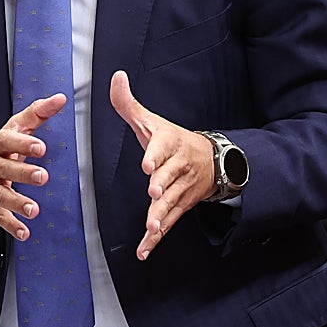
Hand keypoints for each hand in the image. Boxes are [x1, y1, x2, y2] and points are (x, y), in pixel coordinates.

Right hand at [0, 93, 66, 240]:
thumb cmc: (0, 149)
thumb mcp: (14, 128)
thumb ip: (37, 113)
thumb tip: (60, 98)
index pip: (6, 139)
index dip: (22, 143)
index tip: (41, 147)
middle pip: (3, 167)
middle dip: (22, 172)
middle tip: (42, 176)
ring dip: (16, 202)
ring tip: (33, 209)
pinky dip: (10, 225)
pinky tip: (24, 232)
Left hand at [109, 70, 215, 259]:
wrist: (211, 158)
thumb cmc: (171, 139)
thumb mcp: (150, 120)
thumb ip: (128, 103)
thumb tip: (116, 76)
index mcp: (169, 143)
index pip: (163, 148)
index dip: (156, 156)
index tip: (148, 165)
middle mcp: (178, 166)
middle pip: (169, 177)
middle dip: (162, 186)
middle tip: (154, 193)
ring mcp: (181, 188)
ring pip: (171, 202)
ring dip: (161, 215)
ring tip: (151, 226)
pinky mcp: (181, 205)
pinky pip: (170, 221)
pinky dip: (157, 237)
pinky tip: (144, 249)